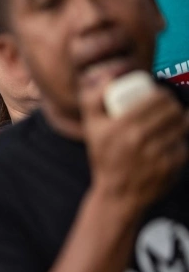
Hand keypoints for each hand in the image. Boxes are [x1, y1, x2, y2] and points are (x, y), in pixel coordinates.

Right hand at [80, 77, 187, 213]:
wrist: (117, 195)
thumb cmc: (105, 157)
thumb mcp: (91, 129)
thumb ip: (92, 99)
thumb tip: (109, 77)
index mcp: (119, 126)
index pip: (156, 98)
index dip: (162, 94)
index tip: (159, 98)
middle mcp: (137, 139)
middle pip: (172, 110)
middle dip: (174, 106)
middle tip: (168, 110)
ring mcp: (155, 154)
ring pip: (182, 126)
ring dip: (181, 121)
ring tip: (173, 123)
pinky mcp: (170, 166)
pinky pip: (184, 145)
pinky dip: (181, 142)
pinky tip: (172, 143)